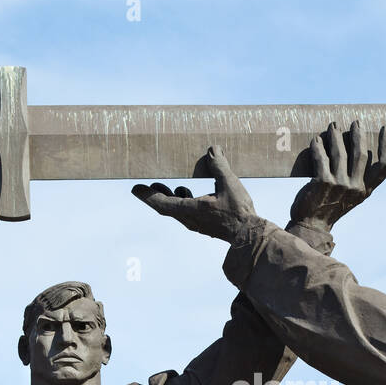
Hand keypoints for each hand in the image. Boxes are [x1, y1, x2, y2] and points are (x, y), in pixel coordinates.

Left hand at [131, 145, 257, 241]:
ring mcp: (197, 224)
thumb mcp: (229, 184)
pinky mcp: (205, 226)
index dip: (147, 195)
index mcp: (191, 210)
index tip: (135, 189)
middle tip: (144, 186)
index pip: (162, 203)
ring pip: (177, 211)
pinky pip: (187, 213)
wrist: (250, 235)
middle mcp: (190, 220)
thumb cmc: (239, 212)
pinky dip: (183, 202)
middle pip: (166, 207)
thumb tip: (213, 149)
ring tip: (171, 186)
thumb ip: (219, 166)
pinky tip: (190, 193)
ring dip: (170, 198)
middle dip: (155, 195)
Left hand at [289, 120, 385, 232]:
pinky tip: (315, 139)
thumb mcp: (350, 197)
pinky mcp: (323, 182)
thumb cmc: (330, 207)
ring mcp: (339, 185)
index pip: (384, 166)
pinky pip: (322, 158)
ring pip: (341, 153)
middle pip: (361, 154)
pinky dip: (318, 146)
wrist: (311, 225)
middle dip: (359, 134)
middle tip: (356, 122)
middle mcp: (355, 187)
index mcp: (366, 191)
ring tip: (333, 126)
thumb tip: (360, 148)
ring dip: (336, 136)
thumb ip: (357, 178)